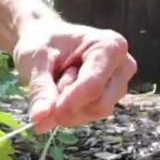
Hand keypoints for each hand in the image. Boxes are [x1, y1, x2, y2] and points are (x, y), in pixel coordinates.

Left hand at [13, 19, 136, 133]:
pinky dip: (70, 111)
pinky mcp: (112, 96)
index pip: (93, 85)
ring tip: (57, 83)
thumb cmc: (42, 43)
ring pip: (95, 112)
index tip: (43, 116)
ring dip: (68, 108)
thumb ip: (40, 89)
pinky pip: (90, 115)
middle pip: (100, 104)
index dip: (69, 104)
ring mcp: (120, 82)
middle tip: (46, 92)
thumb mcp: (36, 60)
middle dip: (68, 106)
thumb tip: (40, 121)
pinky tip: (62, 93)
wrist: (45, 38)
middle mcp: (123, 64)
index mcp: (109, 46)